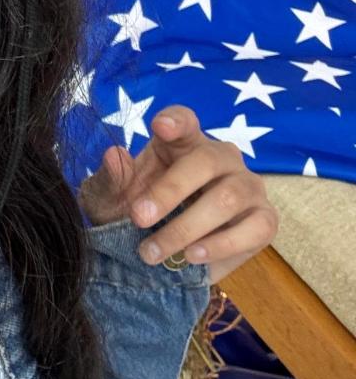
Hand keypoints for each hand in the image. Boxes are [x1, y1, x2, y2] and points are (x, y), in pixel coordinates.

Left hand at [78, 104, 279, 282]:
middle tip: (138, 218)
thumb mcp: (113, 201)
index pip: (185, 121)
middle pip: (206, 161)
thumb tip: (113, 155)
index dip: (176, 121)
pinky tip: (192, 256)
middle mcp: (221, 159)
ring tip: (153, 252)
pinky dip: (221, 245)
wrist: (161, 258)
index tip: (160, 127)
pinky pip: (255, 228)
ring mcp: (247, 187)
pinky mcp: (264, 220)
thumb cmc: (138, 218)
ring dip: (186, 228)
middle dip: (169, 191)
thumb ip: (113, 179)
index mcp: (183, 144)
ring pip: (228, 198)